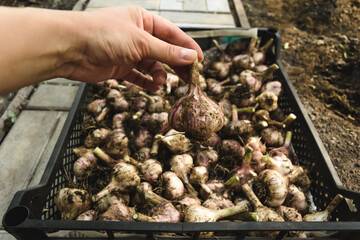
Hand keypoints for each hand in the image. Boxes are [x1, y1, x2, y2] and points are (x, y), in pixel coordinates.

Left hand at [67, 6, 202, 90]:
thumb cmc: (102, 35)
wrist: (70, 48)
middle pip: (165, 51)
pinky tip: (153, 87)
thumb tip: (191, 56)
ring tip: (160, 82)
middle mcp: (137, 35)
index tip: (201, 61)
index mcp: (144, 20)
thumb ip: (166, 51)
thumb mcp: (140, 42)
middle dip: (177, 64)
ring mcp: (129, 52)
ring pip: (153, 65)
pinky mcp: (120, 67)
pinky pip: (139, 76)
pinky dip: (147, 82)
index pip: (173, 34)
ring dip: (160, 75)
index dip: (188, 47)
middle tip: (191, 79)